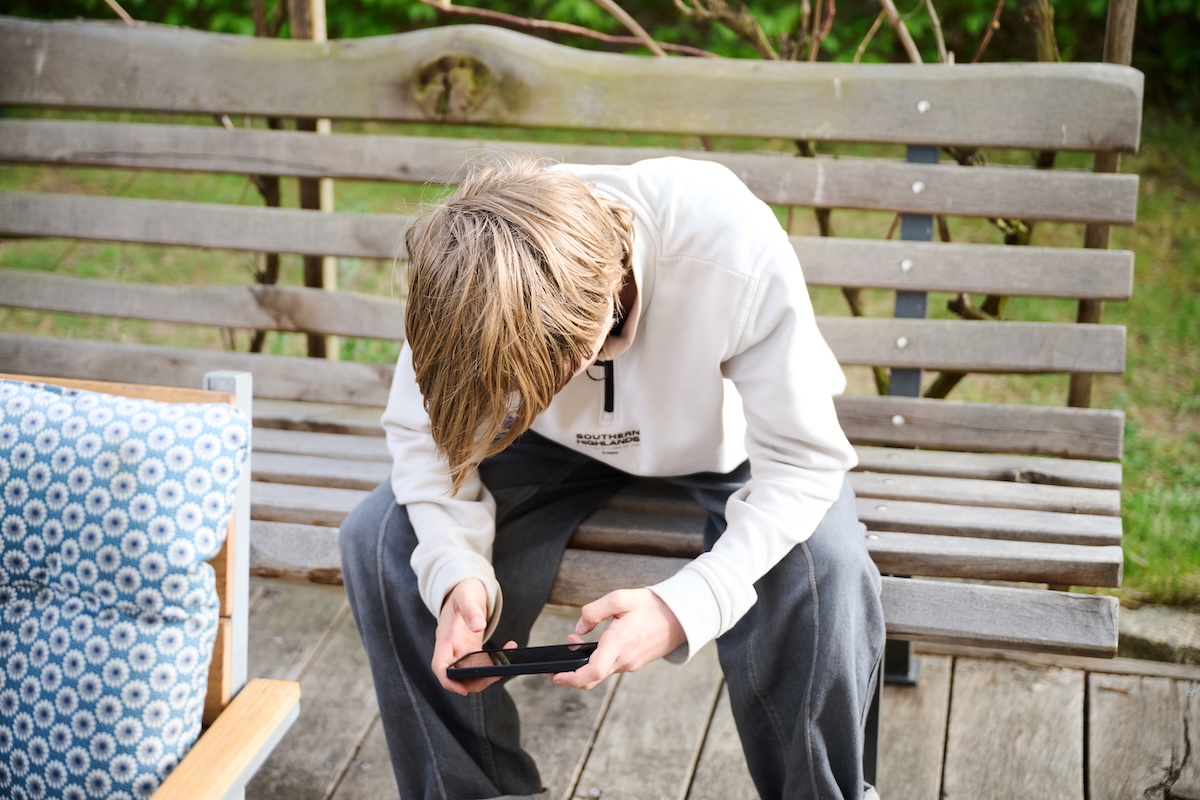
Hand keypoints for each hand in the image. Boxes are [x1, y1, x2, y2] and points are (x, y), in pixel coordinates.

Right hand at [432, 578, 514, 694]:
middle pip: (456, 674)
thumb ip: (471, 610)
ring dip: (487, 673)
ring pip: (470, 671)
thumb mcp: (466, 595)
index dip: (448, 680)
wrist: (465, 587)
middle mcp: (451, 646)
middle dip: (474, 681)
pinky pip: (481, 661)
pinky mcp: (471, 647)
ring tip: (506, 661)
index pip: (439, 665)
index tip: (461, 689)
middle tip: (496, 675)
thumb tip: (479, 626)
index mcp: (445, 636)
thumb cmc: (463, 590)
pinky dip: (494, 660)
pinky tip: (509, 648)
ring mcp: (461, 648)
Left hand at [551, 588, 685, 690]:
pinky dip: (598, 659)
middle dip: (570, 674)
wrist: (681, 617)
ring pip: (601, 671)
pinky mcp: (635, 663)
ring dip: (584, 662)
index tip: (556, 675)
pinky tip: (595, 643)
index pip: (593, 671)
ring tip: (575, 640)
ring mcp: (631, 664)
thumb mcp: (621, 598)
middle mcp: (625, 659)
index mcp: (620, 643)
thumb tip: (580, 627)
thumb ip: (595, 611)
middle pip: (592, 677)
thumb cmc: (652, 606)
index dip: (571, 678)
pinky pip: (612, 666)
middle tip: (554, 666)